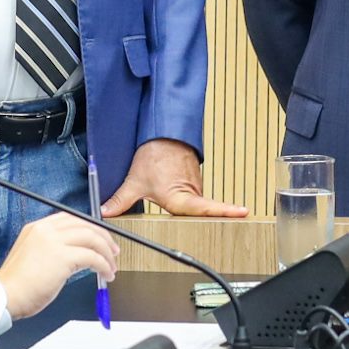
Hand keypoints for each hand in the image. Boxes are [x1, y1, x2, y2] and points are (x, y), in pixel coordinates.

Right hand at [0, 212, 119, 319]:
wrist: (5, 296)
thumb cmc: (17, 285)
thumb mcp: (32, 256)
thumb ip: (52, 249)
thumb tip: (76, 255)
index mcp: (37, 228)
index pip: (72, 219)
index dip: (90, 228)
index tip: (100, 239)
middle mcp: (46, 230)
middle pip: (85, 224)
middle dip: (104, 238)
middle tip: (113, 251)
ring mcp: (53, 242)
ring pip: (92, 238)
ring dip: (106, 253)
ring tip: (111, 266)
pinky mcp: (61, 257)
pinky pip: (92, 257)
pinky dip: (103, 265)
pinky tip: (106, 274)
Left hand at [101, 139, 248, 217]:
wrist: (162, 132)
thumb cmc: (153, 155)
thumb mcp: (135, 181)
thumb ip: (120, 200)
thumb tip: (106, 213)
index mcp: (179, 197)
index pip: (206, 209)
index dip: (224, 212)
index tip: (242, 212)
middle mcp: (191, 193)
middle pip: (200, 213)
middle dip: (208, 216)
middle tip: (229, 216)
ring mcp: (195, 185)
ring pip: (195, 203)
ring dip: (189, 205)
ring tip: (184, 203)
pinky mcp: (194, 180)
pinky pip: (193, 194)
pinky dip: (188, 196)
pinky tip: (179, 191)